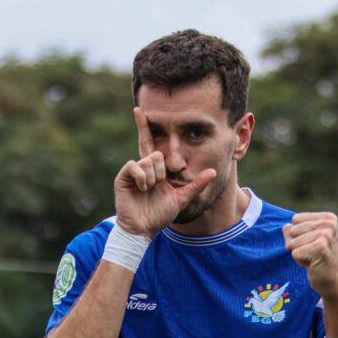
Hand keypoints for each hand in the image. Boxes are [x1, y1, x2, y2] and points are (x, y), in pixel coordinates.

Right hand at [113, 108, 215, 236]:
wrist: (144, 228)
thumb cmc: (160, 215)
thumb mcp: (182, 198)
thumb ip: (196, 184)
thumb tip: (213, 172)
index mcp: (155, 169)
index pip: (150, 142)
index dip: (144, 125)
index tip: (139, 109)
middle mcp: (143, 167)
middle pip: (156, 154)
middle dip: (162, 172)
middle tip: (158, 186)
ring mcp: (132, 172)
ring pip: (149, 161)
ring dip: (153, 178)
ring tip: (148, 190)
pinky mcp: (123, 177)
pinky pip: (135, 166)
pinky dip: (143, 178)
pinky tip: (142, 189)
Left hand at [282, 212, 337, 299]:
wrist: (332, 281)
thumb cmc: (318, 259)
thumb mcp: (306, 240)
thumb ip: (293, 230)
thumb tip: (286, 226)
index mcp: (328, 218)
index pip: (296, 219)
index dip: (298, 234)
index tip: (312, 244)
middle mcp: (329, 224)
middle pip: (293, 230)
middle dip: (297, 245)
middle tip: (313, 253)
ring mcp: (326, 235)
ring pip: (293, 242)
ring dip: (299, 253)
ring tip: (313, 258)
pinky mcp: (320, 248)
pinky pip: (295, 253)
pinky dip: (300, 261)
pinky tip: (313, 264)